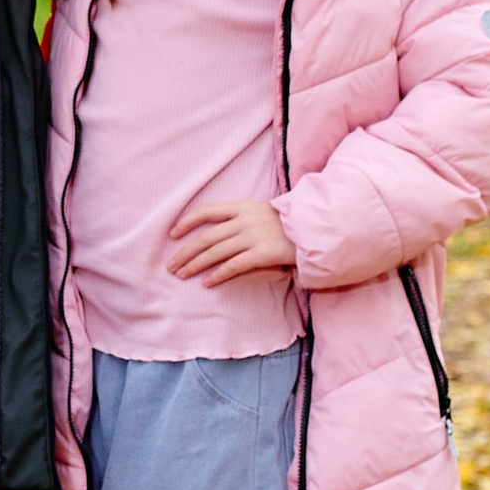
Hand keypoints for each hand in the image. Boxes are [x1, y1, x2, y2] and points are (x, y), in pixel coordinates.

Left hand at [164, 198, 296, 284]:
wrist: (318, 229)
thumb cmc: (291, 224)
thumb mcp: (265, 213)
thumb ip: (243, 219)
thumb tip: (221, 234)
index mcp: (244, 206)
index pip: (207, 211)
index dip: (187, 222)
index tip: (173, 234)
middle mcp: (245, 220)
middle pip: (206, 236)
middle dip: (185, 251)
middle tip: (171, 265)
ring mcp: (254, 236)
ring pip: (215, 252)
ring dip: (195, 264)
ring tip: (182, 274)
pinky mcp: (263, 253)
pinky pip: (233, 266)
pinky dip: (217, 275)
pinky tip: (207, 283)